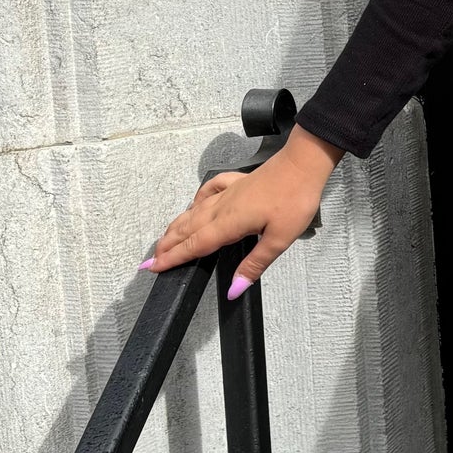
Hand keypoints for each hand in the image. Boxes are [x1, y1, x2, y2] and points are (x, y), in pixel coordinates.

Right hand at [140, 125, 343, 299]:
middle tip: (150, 258)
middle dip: (167, 245)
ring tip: (164, 239)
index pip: (195, 245)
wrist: (303, 164)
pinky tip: (195, 203)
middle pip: (188, 229)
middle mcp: (222, 207)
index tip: (152, 267)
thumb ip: (254, 265)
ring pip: (194, 211)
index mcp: (229, 223)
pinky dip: (197, 200)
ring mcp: (229, 192)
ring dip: (177, 226)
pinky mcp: (237, 182)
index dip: (173, 258)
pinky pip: (209, 191)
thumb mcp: (279, 240)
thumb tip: (234, 289)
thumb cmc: (295, 200)